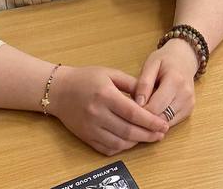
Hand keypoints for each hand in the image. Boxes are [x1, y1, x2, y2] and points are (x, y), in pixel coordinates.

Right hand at [49, 65, 169, 154]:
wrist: (58, 90)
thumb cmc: (85, 78)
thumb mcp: (110, 73)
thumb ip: (131, 83)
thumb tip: (150, 94)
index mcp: (106, 96)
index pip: (133, 113)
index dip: (151, 121)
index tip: (163, 124)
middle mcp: (97, 114)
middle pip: (128, 131)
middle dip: (148, 134)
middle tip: (161, 134)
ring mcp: (90, 128)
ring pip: (119, 142)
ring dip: (137, 142)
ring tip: (149, 137)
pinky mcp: (86, 137)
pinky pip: (106, 148)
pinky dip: (121, 147)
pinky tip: (131, 141)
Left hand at [134, 39, 199, 127]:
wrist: (184, 58)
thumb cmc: (164, 60)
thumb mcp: (151, 64)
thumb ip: (144, 83)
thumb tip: (138, 104)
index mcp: (175, 81)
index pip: (154, 107)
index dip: (138, 111)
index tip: (127, 108)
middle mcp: (185, 95)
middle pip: (160, 119)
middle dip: (144, 119)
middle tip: (131, 112)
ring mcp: (189, 104)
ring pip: (165, 124)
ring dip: (152, 123)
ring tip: (142, 112)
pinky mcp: (189, 110)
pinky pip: (171, 124)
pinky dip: (159, 122)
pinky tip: (152, 112)